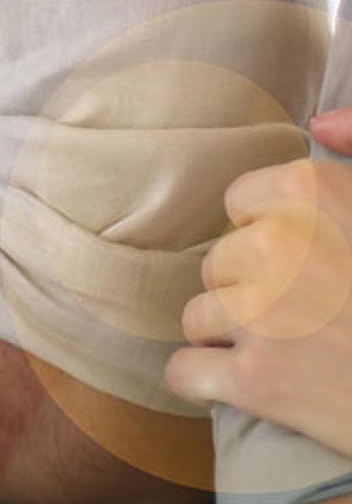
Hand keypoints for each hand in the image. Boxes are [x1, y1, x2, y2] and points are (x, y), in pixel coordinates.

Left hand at [165, 112, 351, 454]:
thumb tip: (319, 119)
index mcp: (318, 196)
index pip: (242, 201)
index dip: (268, 232)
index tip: (305, 257)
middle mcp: (280, 246)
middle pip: (219, 262)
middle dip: (249, 287)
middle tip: (304, 311)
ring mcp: (262, 316)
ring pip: (197, 315)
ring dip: (229, 335)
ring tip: (284, 348)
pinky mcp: (253, 380)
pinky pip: (184, 370)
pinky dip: (206, 381)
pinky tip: (243, 384)